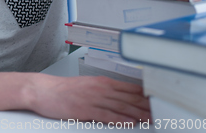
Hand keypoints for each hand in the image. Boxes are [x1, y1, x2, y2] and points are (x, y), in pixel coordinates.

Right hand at [32, 74, 150, 123]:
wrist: (44, 90)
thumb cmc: (64, 90)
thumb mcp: (87, 86)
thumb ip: (104, 92)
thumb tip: (120, 100)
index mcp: (103, 82)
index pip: (130, 89)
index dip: (145, 96)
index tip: (158, 102)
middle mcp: (101, 88)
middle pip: (129, 98)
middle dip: (147, 106)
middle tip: (161, 113)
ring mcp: (94, 98)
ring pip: (122, 107)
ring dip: (139, 114)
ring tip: (152, 120)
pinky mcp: (86, 109)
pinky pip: (106, 115)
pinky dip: (120, 119)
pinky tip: (130, 123)